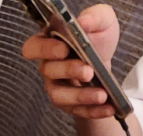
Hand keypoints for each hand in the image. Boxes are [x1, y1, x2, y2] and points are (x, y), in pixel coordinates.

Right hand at [22, 4, 119, 118]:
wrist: (105, 61)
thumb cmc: (97, 38)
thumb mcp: (103, 21)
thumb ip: (95, 16)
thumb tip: (84, 23)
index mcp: (50, 43)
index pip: (33, 47)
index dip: (44, 50)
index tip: (64, 49)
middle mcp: (49, 67)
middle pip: (48, 71)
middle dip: (69, 71)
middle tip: (89, 72)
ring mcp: (56, 87)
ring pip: (59, 95)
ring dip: (80, 96)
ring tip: (102, 95)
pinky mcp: (68, 104)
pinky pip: (77, 110)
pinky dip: (94, 111)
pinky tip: (109, 108)